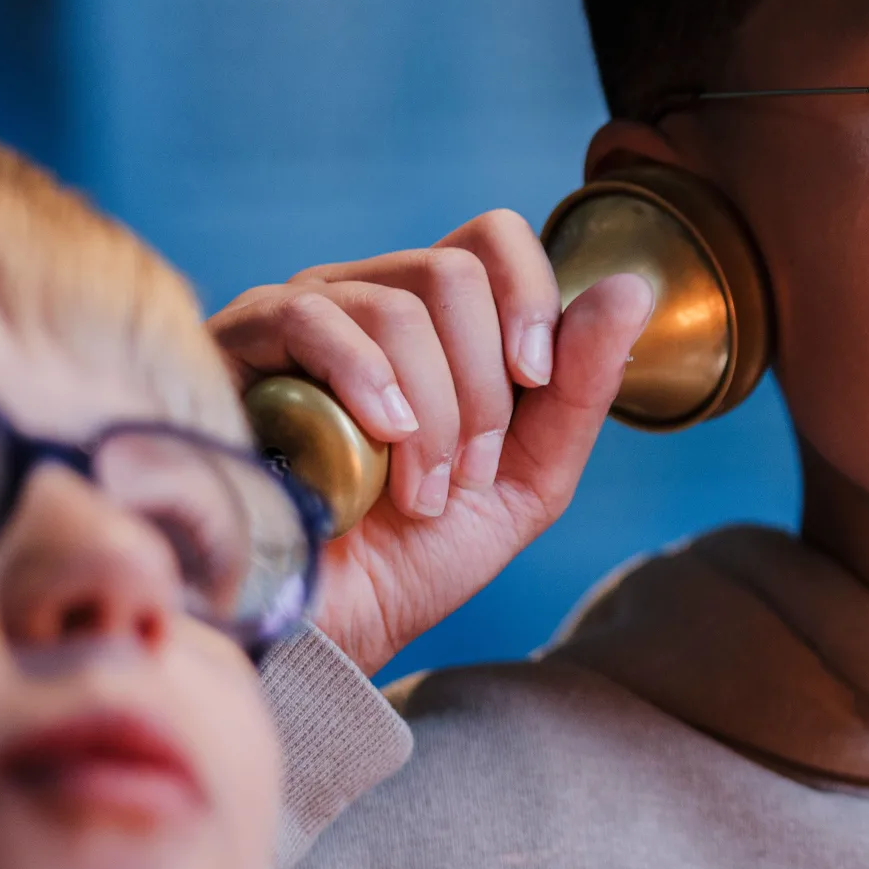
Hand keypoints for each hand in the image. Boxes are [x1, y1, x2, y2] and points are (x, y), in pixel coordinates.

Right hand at [212, 211, 651, 674]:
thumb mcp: (527, 478)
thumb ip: (580, 387)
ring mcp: (299, 316)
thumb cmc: (416, 557)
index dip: (531, 297)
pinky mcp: (238, 346)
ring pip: (399, 304)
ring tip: (417, 493)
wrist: (333, 630)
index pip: (493, 237)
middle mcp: (364, 299)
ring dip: (433, 415)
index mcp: (434, 319)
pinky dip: (366, 381)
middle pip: (455, 270)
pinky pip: (312, 317)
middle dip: (484, 388)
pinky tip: (377, 444)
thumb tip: (631, 286)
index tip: (537, 383)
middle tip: (467, 474)